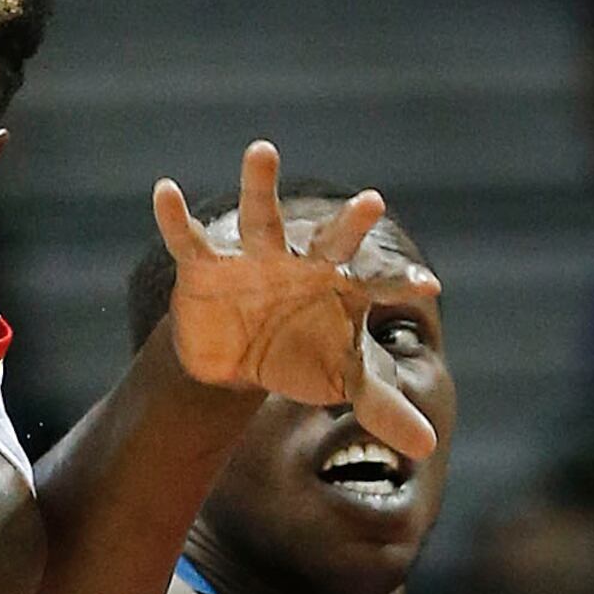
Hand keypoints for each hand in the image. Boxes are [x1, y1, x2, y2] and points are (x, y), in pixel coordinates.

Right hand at [149, 144, 436, 457]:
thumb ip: (383, 406)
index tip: (430, 288)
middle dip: (349, 224)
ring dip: (261, 185)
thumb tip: (428, 444)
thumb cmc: (300, 350)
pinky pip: (189, 239)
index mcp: (338, 288)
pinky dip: (174, 217)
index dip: (401, 285)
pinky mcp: (207, 267)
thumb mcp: (340, 380)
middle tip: (375, 202)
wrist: (239, 350)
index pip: (376, 284)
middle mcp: (301, 264)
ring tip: (263, 149)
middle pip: (330, 240)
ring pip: (261, 216)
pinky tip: (163, 190)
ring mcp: (254, 260)